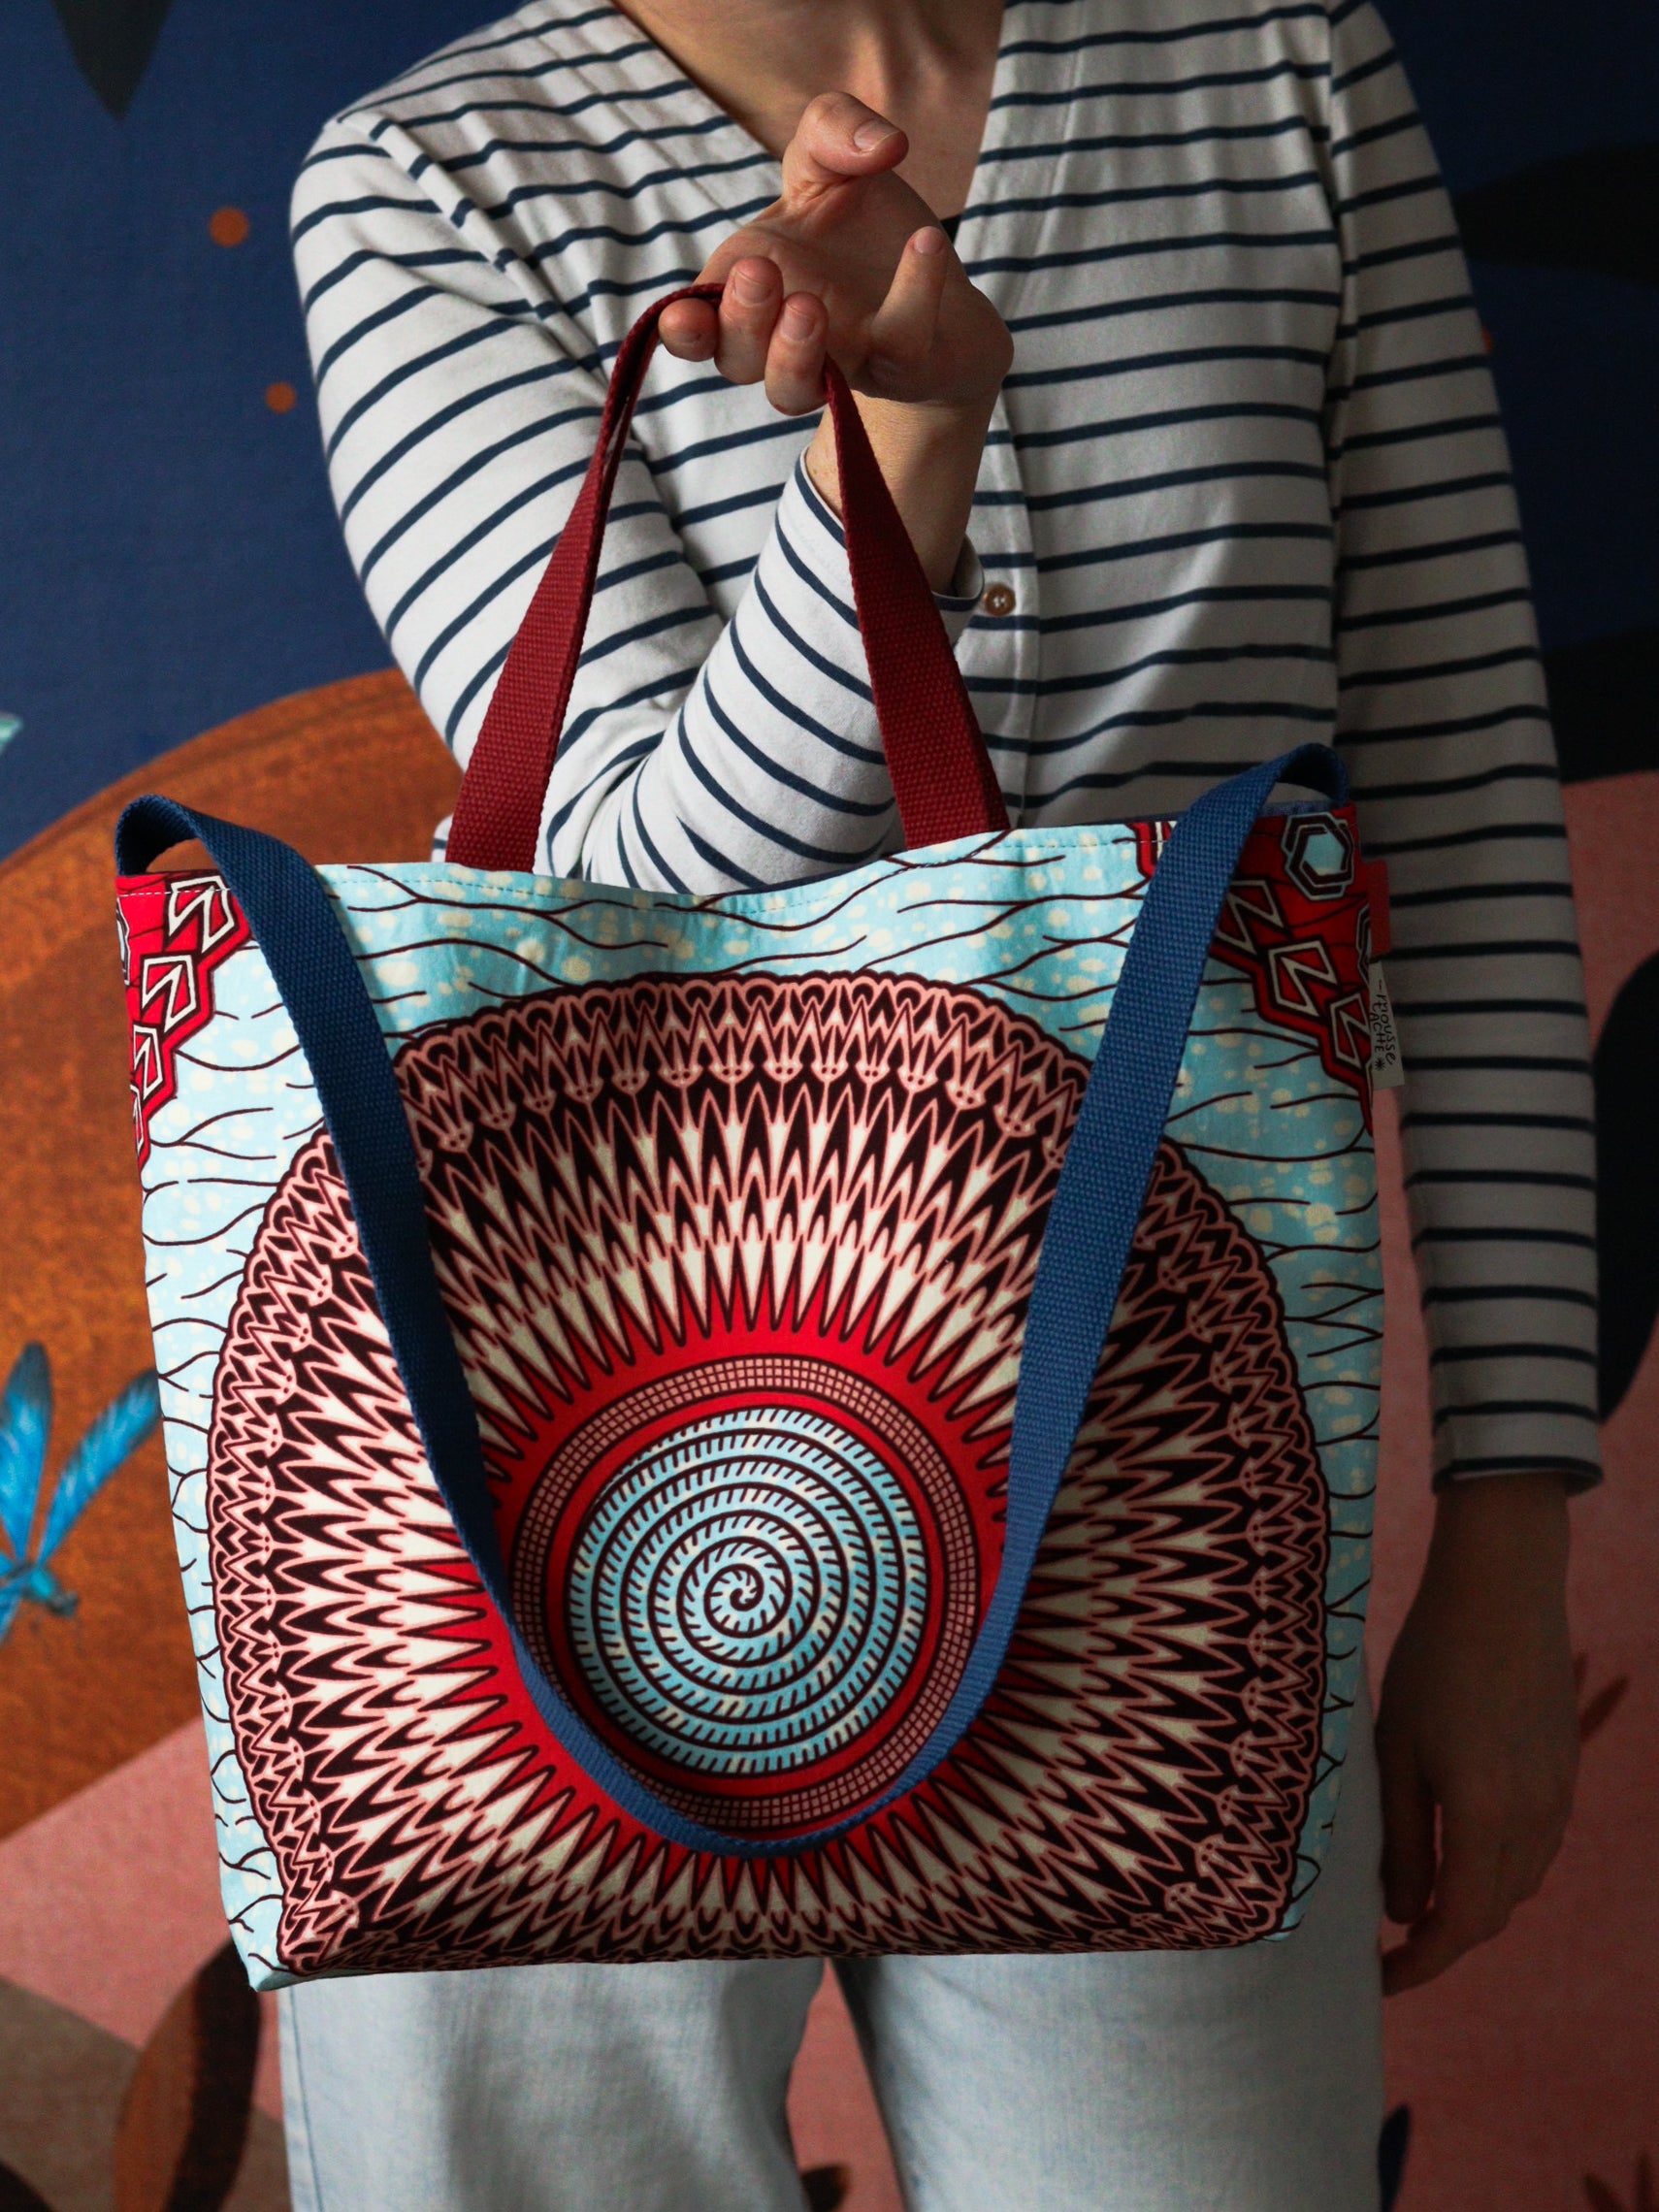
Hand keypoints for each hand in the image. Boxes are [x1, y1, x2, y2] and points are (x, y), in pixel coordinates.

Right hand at [658, 92, 1011, 587]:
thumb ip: (830, 128)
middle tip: (761, 273)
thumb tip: (876, 143)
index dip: (682, 331)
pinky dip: (914, 293)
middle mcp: (778, 339)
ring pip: (793, 390)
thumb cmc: (860, 225)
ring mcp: (837, 360)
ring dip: (793, 355)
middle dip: (741, 324)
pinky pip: (900, 344)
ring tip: (808, 306)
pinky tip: (927, 242)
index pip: (693, 328)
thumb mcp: (829, 163)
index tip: (684, 316)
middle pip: (737, 361)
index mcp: (743, 291)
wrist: (934, 269)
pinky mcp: (898, 363)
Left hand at [1376, 1470, 1579, 1993]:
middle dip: (1443, 1939)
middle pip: (1493, 1912)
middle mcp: (1535, 1818)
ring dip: (1473, 1903)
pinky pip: (1537, 1845)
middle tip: (1389, 1946)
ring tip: (1418, 1899)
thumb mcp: (1397, 1753)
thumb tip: (1404, 1916)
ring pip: (1519, 1881)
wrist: (1501, 1590)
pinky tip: (1461, 1848)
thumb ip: (1403, 1841)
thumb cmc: (1431, 1662)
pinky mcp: (1565, 1769)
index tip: (1379, 1980)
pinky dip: (1498, 1866)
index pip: (1459, 1925)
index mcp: (1485, 1816)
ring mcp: (1558, 1794)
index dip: (1420, 1963)